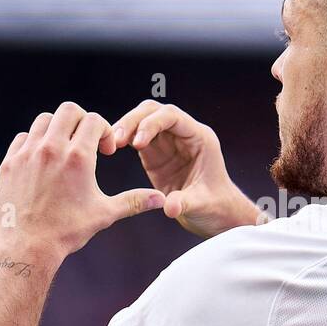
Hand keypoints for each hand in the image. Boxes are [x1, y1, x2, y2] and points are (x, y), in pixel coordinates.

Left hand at [0, 102, 163, 262]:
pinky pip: (23, 138)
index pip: (94, 120)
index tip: (105, 151)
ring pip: (44, 120)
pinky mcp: (10, 163)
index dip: (105, 131)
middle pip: (69, 110)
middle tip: (86, 141)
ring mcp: (27, 153)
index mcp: (78, 157)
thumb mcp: (104, 214)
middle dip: (82, 121)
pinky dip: (35, 142)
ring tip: (64, 149)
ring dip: (58, 128)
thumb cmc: (67, 231)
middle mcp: (52, 149)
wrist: (27, 247)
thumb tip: (160, 200)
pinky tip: (43, 161)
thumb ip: (133, 201)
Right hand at [111, 100, 262, 238]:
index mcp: (199, 137)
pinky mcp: (155, 152)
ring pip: (143, 119)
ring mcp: (169, 142)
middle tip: (117, 139)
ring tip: (111, 143)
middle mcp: (184, 134)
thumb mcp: (202, 204)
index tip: (137, 143)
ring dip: (126, 127)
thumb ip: (185, 202)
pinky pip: (136, 135)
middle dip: (134, 120)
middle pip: (154, 111)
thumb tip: (169, 207)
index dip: (152, 124)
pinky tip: (111, 147)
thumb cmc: (215, 205)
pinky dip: (123, 137)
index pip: (173, 117)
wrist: (214, 213)